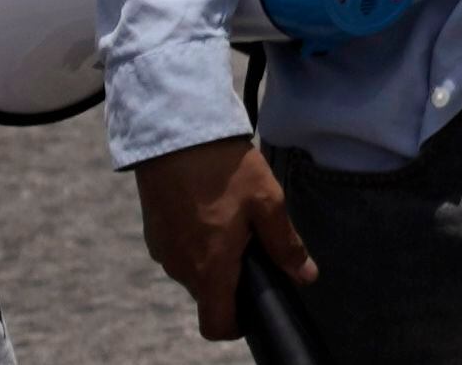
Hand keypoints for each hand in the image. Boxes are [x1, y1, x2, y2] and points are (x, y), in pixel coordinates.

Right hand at [130, 136, 312, 342]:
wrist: (174, 136)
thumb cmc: (225, 170)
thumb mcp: (267, 203)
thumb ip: (286, 244)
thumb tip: (307, 277)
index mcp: (210, 269)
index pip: (216, 325)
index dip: (238, 324)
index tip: (257, 303)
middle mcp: (180, 269)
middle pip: (209, 295)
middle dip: (234, 280)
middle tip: (256, 244)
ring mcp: (163, 252)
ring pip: (195, 271)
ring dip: (216, 257)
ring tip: (236, 219)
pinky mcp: (154, 234)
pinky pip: (181, 251)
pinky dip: (198, 241)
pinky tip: (213, 209)